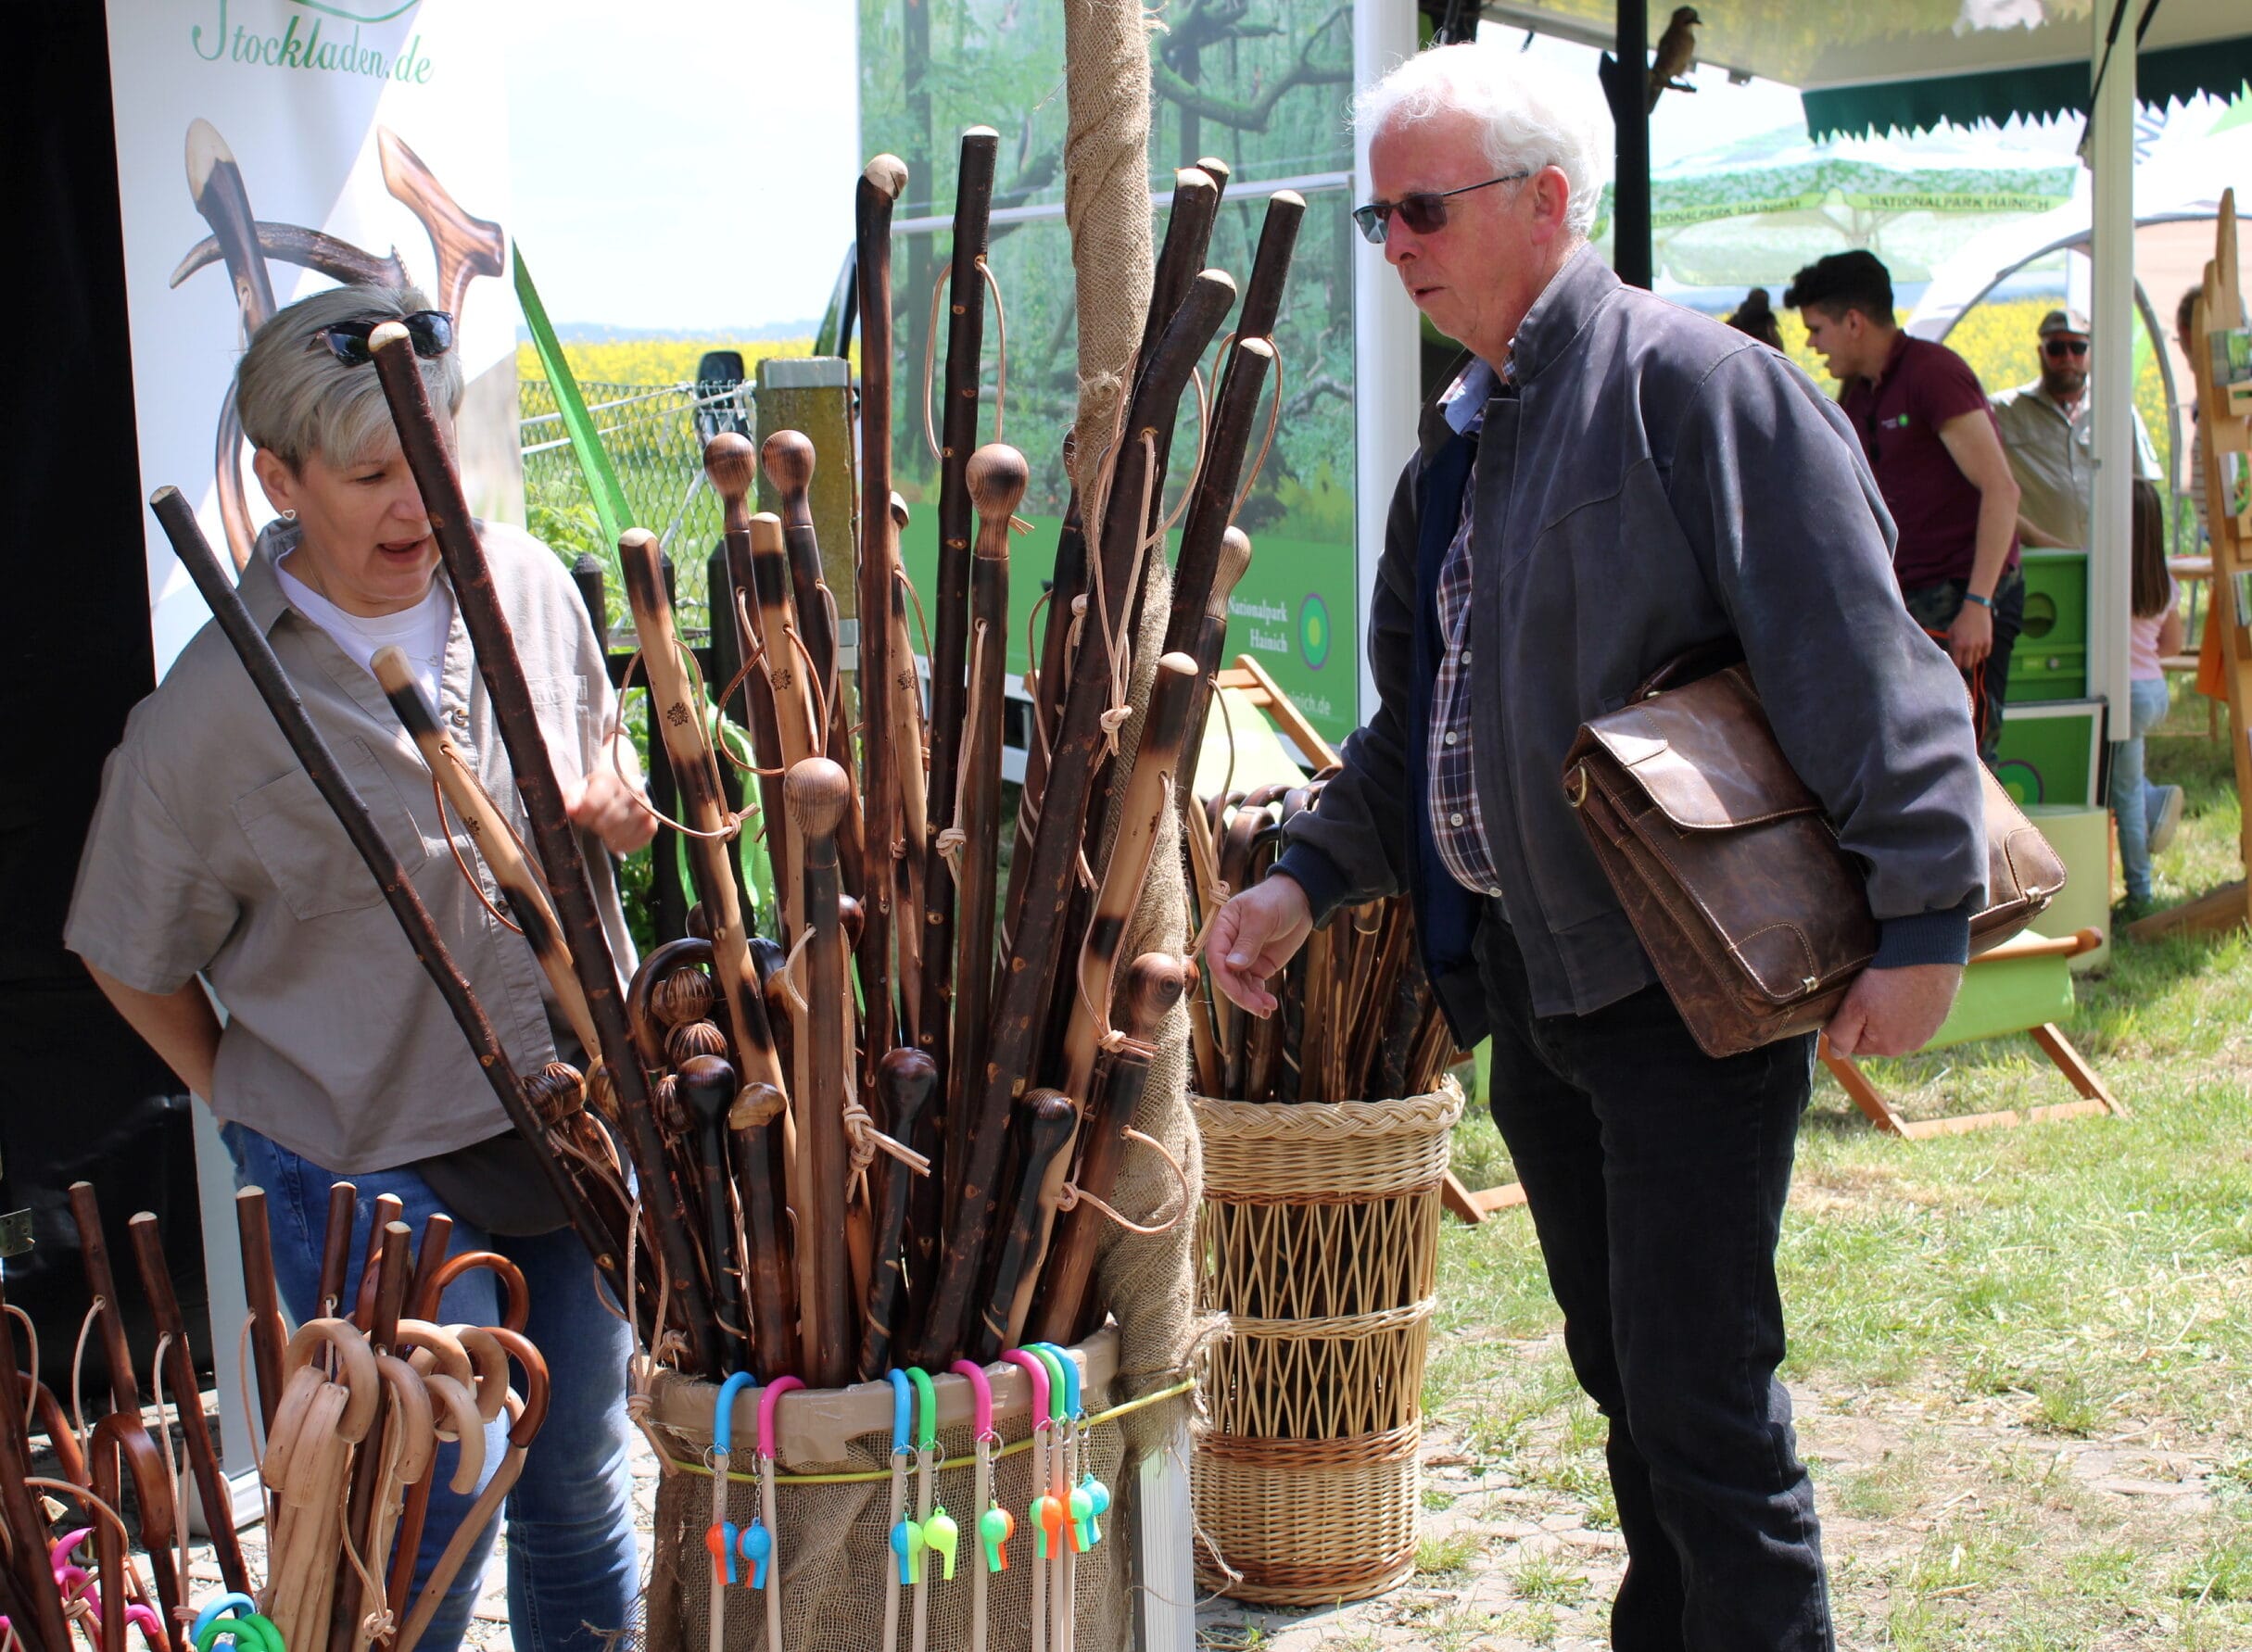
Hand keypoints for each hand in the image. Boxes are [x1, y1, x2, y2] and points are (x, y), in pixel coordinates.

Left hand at [563, 768, 658, 855]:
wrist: (624, 784)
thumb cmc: (598, 790)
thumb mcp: (580, 788)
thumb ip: (571, 799)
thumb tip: (570, 810)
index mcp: (611, 779)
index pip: (593, 804)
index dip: (583, 817)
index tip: (581, 819)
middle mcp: (633, 790)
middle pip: (609, 820)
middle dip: (597, 827)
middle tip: (595, 825)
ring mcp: (646, 806)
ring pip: (624, 831)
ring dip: (610, 837)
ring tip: (605, 832)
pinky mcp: (653, 822)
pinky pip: (640, 840)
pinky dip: (625, 845)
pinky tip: (617, 841)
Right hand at [1206, 875, 1314, 1017]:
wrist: (1300, 899)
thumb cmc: (1277, 899)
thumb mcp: (1262, 917)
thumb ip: (1248, 942)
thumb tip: (1232, 966)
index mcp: (1223, 929)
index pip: (1215, 957)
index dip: (1224, 977)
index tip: (1238, 991)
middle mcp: (1229, 946)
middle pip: (1226, 976)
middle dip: (1240, 994)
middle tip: (1257, 1007)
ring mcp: (1244, 958)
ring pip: (1239, 985)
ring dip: (1251, 1000)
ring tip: (1267, 1009)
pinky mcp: (1259, 966)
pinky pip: (1253, 986)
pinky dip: (1259, 997)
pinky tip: (1269, 1006)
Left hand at [1823, 962, 1962, 1057]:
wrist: (1925, 955)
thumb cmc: (1887, 980)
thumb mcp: (1853, 1006)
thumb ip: (1841, 1034)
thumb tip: (1836, 1053)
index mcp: (1888, 1047)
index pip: (1857, 1045)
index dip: (1850, 1023)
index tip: (1853, 1002)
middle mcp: (1911, 1045)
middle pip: (1879, 1036)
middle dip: (1872, 1019)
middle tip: (1872, 993)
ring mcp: (1929, 1030)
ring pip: (1899, 1026)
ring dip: (1892, 1012)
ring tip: (1890, 988)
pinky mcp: (1941, 1014)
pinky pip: (1917, 1014)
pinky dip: (1910, 1003)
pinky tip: (1906, 986)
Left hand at [1947, 599, 1993, 669]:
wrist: (1976, 609)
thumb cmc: (1961, 620)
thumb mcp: (1951, 631)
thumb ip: (1951, 644)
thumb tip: (1951, 655)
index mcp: (1959, 644)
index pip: (1957, 663)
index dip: (1956, 666)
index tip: (1955, 666)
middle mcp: (1970, 646)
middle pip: (1968, 665)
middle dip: (1965, 664)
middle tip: (1964, 660)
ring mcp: (1980, 645)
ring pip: (1977, 661)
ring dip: (1973, 658)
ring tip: (1971, 652)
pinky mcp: (1988, 641)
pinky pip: (1986, 654)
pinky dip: (1982, 654)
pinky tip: (1979, 649)